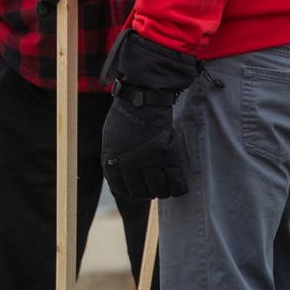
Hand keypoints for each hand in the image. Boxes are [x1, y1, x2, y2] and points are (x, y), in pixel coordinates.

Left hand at [100, 30, 197, 199]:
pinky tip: (179, 186)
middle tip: (154, 185)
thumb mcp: (111, 136)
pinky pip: (175, 181)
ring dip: (162, 190)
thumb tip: (119, 169)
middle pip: (139, 192)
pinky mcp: (166, 155)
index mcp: (112, 161)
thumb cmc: (126, 113)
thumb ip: (115, 155)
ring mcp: (147, 161)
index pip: (120, 188)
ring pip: (158, 190)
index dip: (130, 190)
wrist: (143, 98)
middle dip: (147, 191)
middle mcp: (128, 164)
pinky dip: (178, 187)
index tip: (137, 187)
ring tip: (166, 185)